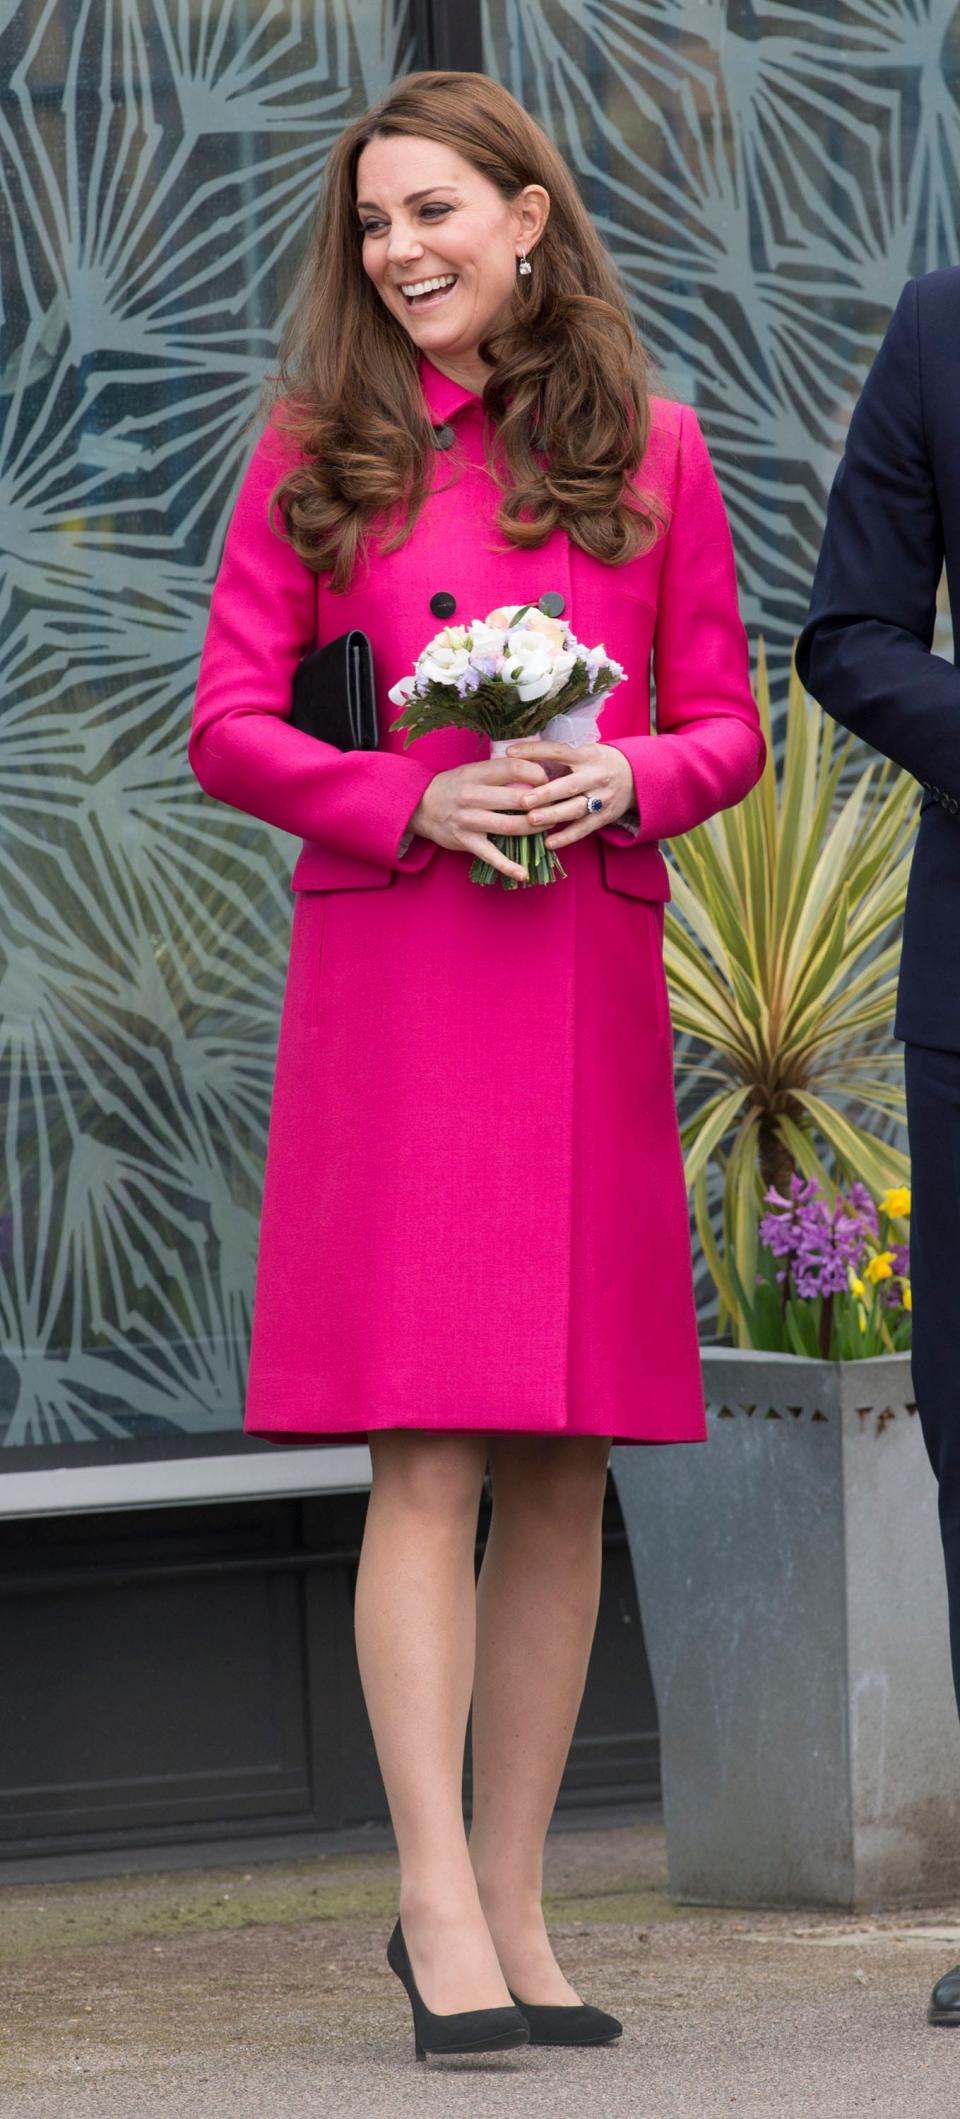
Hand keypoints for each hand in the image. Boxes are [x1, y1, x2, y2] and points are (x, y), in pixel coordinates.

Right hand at [409, 756, 550, 883]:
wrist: (419, 806)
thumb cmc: (454, 787)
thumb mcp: (473, 771)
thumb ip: (500, 771)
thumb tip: (537, 768)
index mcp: (476, 773)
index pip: (514, 768)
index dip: (537, 774)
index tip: (549, 780)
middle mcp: (472, 795)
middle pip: (516, 798)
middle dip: (542, 804)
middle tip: (557, 806)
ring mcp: (468, 820)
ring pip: (509, 826)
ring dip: (534, 828)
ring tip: (548, 827)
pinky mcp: (465, 841)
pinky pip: (490, 856)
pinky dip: (508, 866)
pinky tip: (523, 874)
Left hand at [503, 741, 635, 846]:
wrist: (635, 777)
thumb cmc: (596, 764)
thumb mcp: (583, 753)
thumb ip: (556, 759)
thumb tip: (517, 758)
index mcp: (586, 755)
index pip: (558, 750)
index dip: (534, 750)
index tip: (510, 752)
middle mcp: (595, 776)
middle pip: (569, 785)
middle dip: (546, 793)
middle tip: (523, 800)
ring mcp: (602, 798)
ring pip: (576, 809)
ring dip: (553, 815)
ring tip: (531, 820)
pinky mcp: (604, 817)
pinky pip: (584, 829)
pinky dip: (566, 837)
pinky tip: (548, 843)